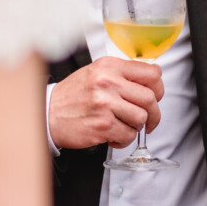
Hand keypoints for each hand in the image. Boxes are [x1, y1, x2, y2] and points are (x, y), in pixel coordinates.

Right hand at [48, 57, 163, 149]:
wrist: (47, 113)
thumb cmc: (72, 95)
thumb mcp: (96, 72)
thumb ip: (121, 73)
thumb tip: (151, 79)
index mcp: (110, 66)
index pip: (151, 73)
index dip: (158, 87)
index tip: (155, 95)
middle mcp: (108, 82)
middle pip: (150, 98)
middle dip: (154, 112)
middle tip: (149, 119)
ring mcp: (105, 104)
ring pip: (141, 118)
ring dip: (136, 126)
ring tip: (124, 125)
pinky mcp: (102, 126)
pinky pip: (128, 135)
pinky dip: (124, 139)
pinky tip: (114, 135)